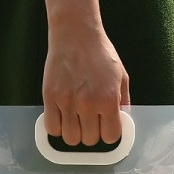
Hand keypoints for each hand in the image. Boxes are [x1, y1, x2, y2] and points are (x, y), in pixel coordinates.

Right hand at [42, 24, 129, 146]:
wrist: (76, 33)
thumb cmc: (100, 53)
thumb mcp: (121, 76)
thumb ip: (123, 102)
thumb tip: (122, 123)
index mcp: (108, 99)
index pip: (111, 136)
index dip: (108, 134)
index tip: (105, 127)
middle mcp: (88, 103)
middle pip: (90, 140)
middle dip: (91, 134)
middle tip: (89, 122)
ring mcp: (67, 101)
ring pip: (70, 139)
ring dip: (74, 134)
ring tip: (75, 122)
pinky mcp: (50, 97)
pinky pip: (52, 128)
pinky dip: (57, 128)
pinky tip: (62, 118)